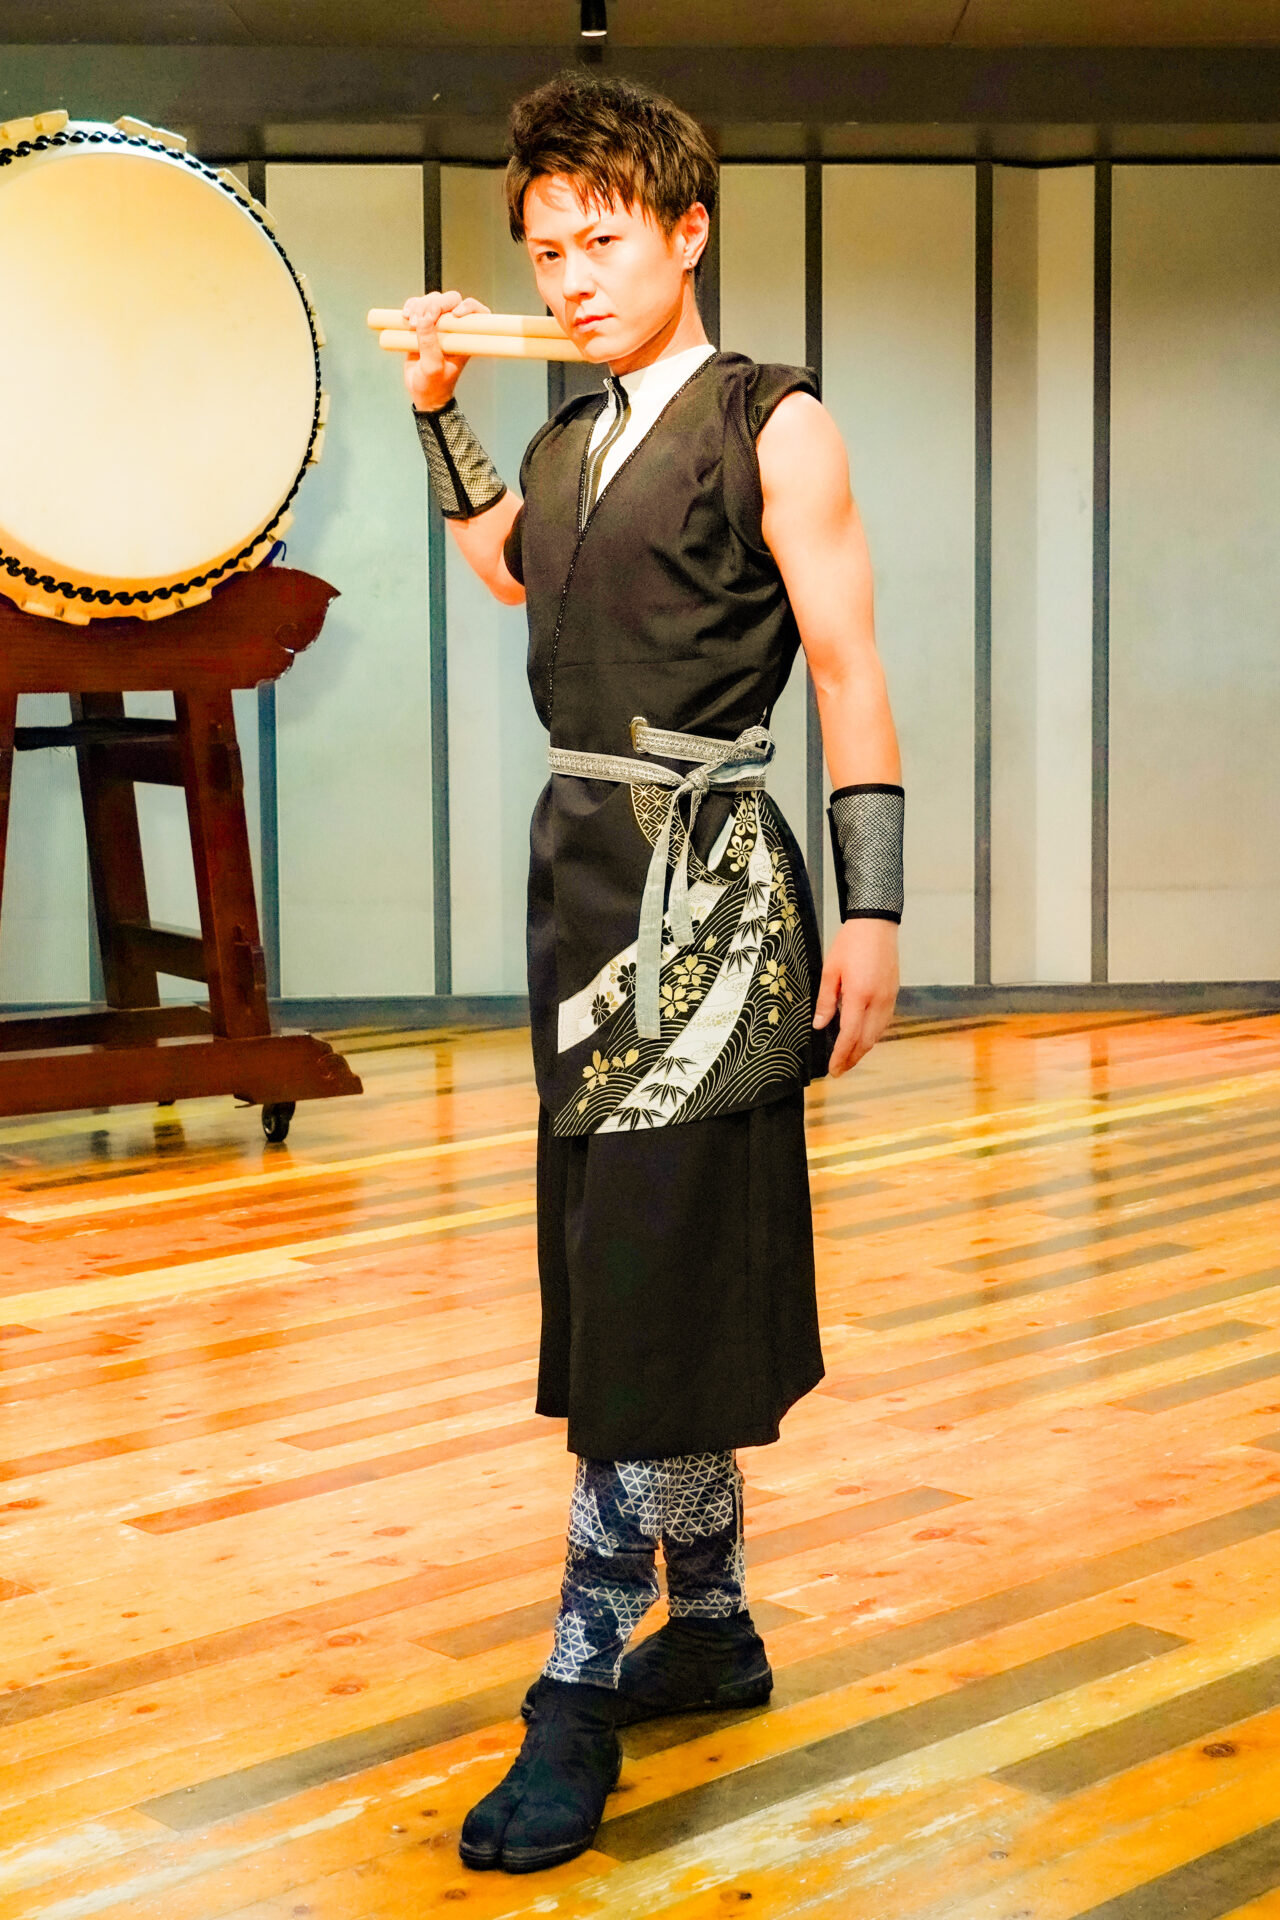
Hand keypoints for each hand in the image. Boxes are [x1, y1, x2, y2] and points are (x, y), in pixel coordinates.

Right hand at [401, 291, 491, 412]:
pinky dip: (410, 306)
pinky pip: (418, 305)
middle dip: (434, 305)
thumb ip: (429, 343)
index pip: (477, 313)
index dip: (469, 307)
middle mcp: (455, 328)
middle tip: (418, 322)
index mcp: (466, 338)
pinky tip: (404, 316)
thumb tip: (425, 319)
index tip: (456, 315)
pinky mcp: (423, 324)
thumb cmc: (434, 384)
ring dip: (419, 306)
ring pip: (432, 300)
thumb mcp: (433, 367)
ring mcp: (439, 324)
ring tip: (410, 324)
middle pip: (450, 300)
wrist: (422, 392)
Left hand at [813, 918, 898, 1076]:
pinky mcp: (894, 994)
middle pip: (866, 1040)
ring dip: (863, 1050)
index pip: (850, 1035)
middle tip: (839, 1070)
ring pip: (878, 1034)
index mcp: (859, 995)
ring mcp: (889, 998)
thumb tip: (820, 1025)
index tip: (833, 1068)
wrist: (876, 924)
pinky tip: (863, 1038)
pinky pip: (884, 1023)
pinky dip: (873, 1036)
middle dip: (852, 1059)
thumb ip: (825, 1001)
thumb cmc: (850, 943)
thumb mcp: (830, 970)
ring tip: (849, 1059)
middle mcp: (878, 1001)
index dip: (841, 1055)